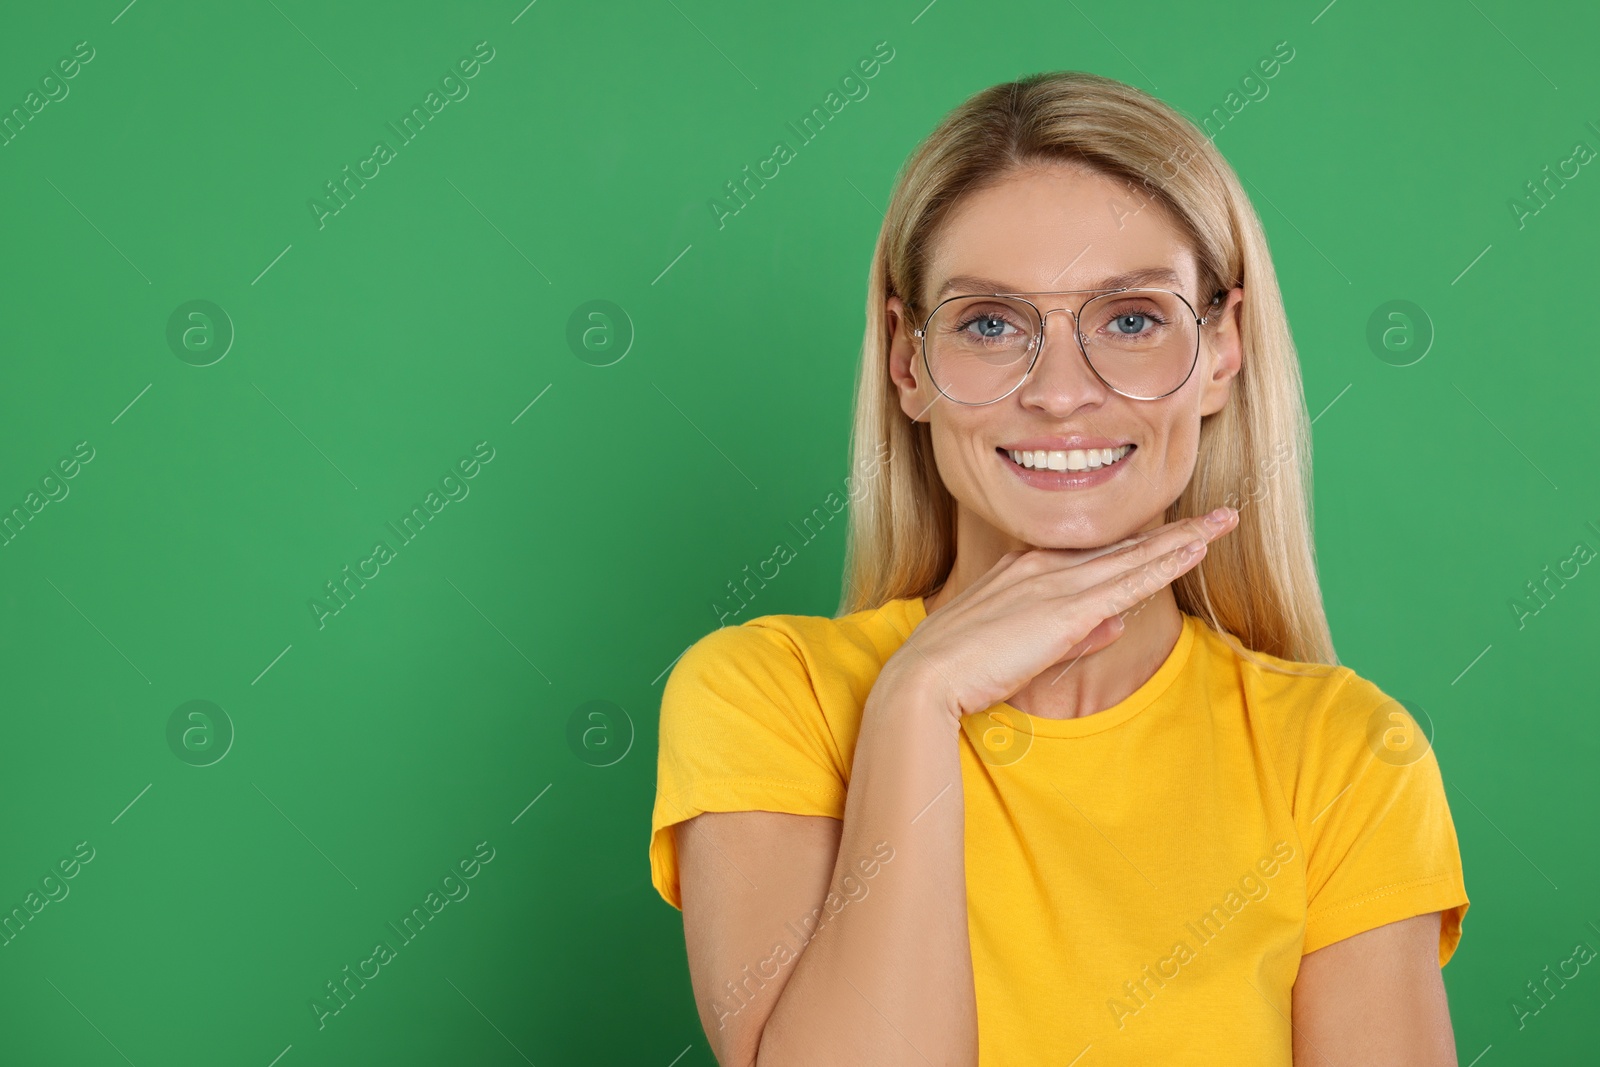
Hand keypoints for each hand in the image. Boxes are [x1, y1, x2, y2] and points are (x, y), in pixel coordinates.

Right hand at [884, 507, 1239, 722]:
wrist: (926, 677)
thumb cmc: (957, 669)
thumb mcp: (1018, 649)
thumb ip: (1069, 636)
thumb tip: (1112, 625)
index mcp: (1023, 571)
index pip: (1090, 555)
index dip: (1131, 545)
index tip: (1163, 536)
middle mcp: (1042, 568)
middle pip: (1120, 547)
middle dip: (1170, 532)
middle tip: (1214, 517)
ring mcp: (1056, 586)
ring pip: (1133, 558)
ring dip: (1181, 540)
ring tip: (1221, 524)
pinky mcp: (1067, 611)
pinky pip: (1129, 583)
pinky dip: (1164, 564)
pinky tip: (1193, 551)